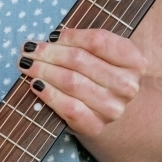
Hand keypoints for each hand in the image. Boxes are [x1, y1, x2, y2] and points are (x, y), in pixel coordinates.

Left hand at [18, 28, 147, 140]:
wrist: (110, 111)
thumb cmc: (101, 75)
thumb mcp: (104, 55)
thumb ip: (84, 43)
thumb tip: (51, 39)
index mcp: (134, 61)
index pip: (98, 41)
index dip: (70, 36)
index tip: (52, 36)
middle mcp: (127, 86)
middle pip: (79, 60)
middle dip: (49, 52)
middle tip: (28, 49)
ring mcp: (112, 108)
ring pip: (71, 82)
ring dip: (44, 70)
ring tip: (27, 64)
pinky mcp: (96, 126)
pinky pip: (68, 107)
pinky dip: (49, 94)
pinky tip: (36, 85)